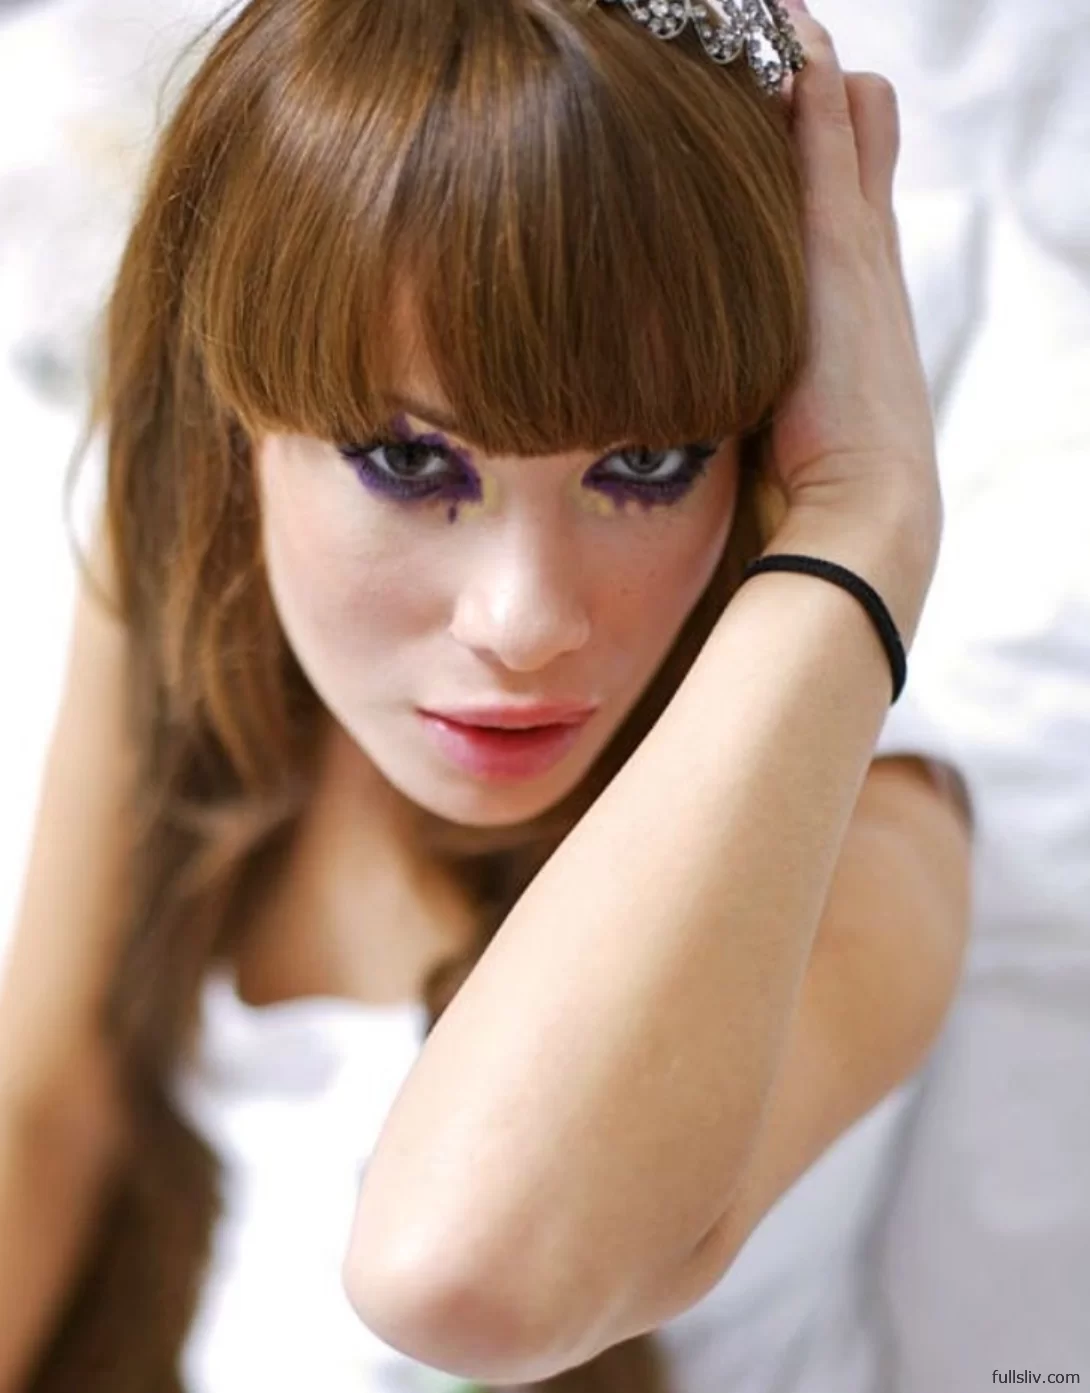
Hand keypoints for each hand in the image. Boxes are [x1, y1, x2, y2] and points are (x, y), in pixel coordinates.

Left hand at [761, 0, 942, 641]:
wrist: (860, 509)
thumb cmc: (812, 483)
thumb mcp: (781, 414)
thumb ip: (758, 374)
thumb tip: (715, 375)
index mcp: (854, 297)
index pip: (848, 187)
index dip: (820, 136)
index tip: (770, 97)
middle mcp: (866, 257)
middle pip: (860, 133)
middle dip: (815, 86)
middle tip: (761, 33)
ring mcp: (861, 245)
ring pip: (848, 118)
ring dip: (805, 68)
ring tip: (757, 14)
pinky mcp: (845, 243)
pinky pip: (830, 131)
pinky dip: (803, 76)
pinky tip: (775, 24)